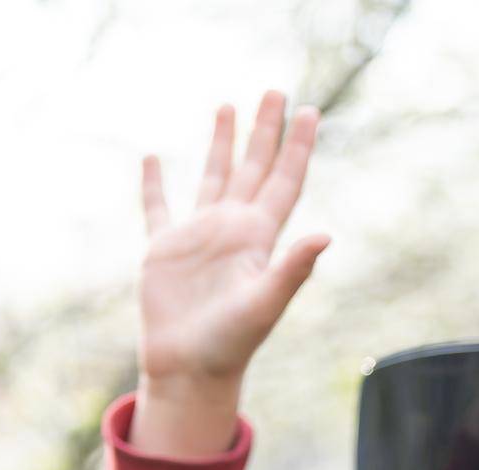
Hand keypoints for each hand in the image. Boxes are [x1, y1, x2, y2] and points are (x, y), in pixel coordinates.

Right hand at [130, 90, 328, 456]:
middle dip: (264, 130)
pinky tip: (152, 158)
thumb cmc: (231, 343)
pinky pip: (158, 208)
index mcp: (259, 237)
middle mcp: (232, 229)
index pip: (284, 181)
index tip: (310, 111)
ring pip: (213, 176)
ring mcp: (198, 237)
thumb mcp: (265, 303)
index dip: (296, 147)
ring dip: (222, 143)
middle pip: (254, 168)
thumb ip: (292, 269)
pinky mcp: (163, 250)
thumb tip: (325, 236)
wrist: (190, 369)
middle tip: (275, 90)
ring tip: (228, 106)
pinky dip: (154, 184)